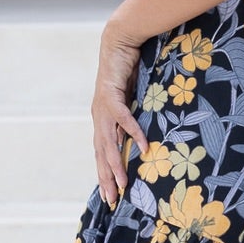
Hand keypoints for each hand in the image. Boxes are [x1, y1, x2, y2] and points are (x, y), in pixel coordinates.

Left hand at [92, 19, 150, 207]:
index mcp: (102, 120)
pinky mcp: (112, 94)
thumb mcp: (131, 100)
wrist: (118, 42)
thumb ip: (133, 119)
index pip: (102, 153)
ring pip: (108, 142)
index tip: (111, 195)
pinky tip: (142, 145)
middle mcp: (99, 117)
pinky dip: (132, 132)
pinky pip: (123, 118)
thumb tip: (144, 137)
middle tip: (113, 199)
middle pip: (101, 154)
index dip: (105, 174)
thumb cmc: (127, 71)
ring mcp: (103, 107)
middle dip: (106, 178)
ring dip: (116, 163)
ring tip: (124, 182)